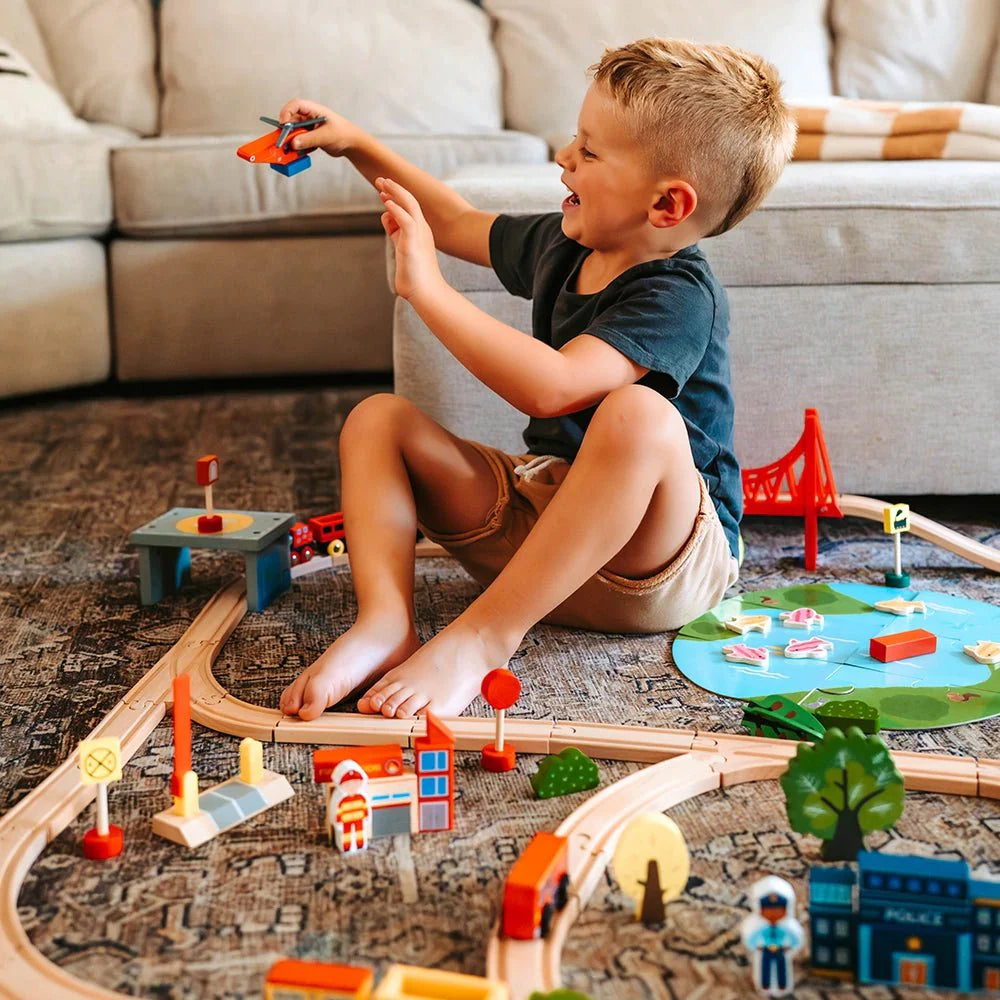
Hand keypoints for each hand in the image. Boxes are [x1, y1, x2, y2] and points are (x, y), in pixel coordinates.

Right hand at [277, 98, 362, 155]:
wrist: (352, 145)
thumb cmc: (344, 134)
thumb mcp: (326, 136)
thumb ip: (309, 139)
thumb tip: (293, 143)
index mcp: (314, 110)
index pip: (295, 106)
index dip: (286, 113)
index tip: (284, 125)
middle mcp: (309, 117)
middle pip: (291, 121)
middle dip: (287, 132)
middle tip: (285, 142)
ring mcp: (309, 128)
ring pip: (294, 133)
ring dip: (292, 142)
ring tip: (293, 150)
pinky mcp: (310, 138)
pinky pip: (299, 142)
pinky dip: (298, 148)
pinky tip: (302, 153)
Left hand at [376, 177, 442, 302]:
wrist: (426, 292)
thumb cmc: (414, 275)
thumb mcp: (403, 248)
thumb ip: (396, 234)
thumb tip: (388, 222)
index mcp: (419, 231)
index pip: (408, 207)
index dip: (396, 196)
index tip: (383, 190)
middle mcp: (422, 229)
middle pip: (409, 201)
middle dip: (394, 189)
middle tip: (379, 179)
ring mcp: (419, 235)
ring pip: (409, 205)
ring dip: (395, 193)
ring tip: (382, 185)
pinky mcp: (413, 243)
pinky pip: (406, 220)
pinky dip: (396, 210)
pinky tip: (386, 203)